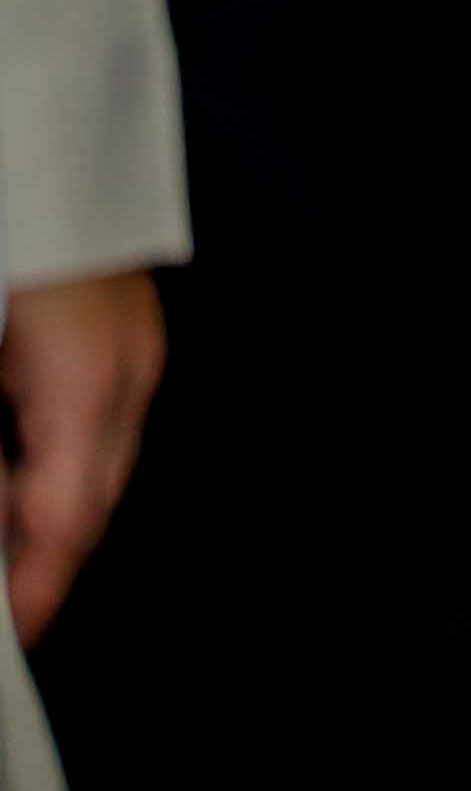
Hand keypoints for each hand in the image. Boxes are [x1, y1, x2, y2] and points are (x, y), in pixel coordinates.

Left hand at [2, 265, 159, 644]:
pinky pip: (104, 422)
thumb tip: (6, 525)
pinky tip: (25, 483)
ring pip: (105, 460)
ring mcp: (136, 346)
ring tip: (15, 559)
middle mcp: (126, 369)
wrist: (38, 157)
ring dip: (56, 514)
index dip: (37, 586)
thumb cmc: (13, 253)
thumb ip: (1, 457)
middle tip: (15, 612)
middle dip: (50, 560)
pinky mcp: (126, 331)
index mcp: (83, 380)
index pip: (65, 516)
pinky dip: (65, 464)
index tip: (17, 633)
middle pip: (97, 496)